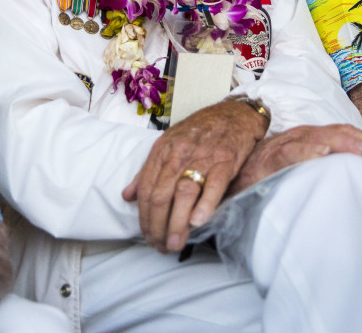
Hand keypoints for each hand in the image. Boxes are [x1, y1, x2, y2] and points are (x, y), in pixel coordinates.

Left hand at [121, 99, 265, 251]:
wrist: (232, 114)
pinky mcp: (226, 160)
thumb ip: (148, 172)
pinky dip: (205, 205)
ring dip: (177, 223)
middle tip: (160, 246)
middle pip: (161, 195)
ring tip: (175, 243)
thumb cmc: (199, 132)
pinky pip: (214, 185)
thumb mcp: (168, 145)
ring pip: (183, 193)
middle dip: (158, 226)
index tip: (148, 236)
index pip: (147, 190)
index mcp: (162, 151)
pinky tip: (198, 222)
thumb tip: (128, 196)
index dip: (145, 218)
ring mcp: (202, 157)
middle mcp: (179, 154)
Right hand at [227, 124, 361, 194]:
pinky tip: (323, 153)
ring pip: (310, 137)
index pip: (331, 133)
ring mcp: (275, 149)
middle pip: (327, 132)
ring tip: (361, 149)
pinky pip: (286, 153)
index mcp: (298, 142)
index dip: (356, 137)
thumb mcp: (289, 178)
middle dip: (354, 138)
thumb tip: (347, 184)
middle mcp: (289, 140)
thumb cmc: (257, 186)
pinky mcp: (263, 162)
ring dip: (338, 141)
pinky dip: (305, 151)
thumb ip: (311, 176)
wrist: (219, 189)